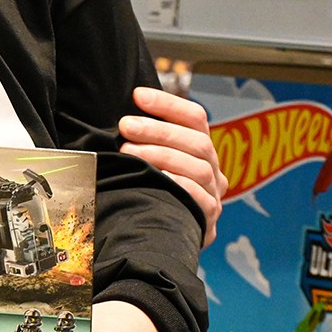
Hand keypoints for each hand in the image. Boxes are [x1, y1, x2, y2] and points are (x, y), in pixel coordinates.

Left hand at [122, 86, 224, 247]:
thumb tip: (118, 112)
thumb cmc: (145, 189)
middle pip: (195, 142)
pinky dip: (178, 186)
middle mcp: (212, 169)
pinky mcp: (206, 219)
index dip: (168, 104)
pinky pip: (199, 199)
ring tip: (129, 151)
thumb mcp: (147, 161)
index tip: (137, 95)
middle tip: (126, 125)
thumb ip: (141, 138)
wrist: (159, 237)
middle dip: (158, 130)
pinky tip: (156, 178)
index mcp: (200, 149)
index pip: (195, 118)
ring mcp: (213, 194)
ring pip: (197, 168)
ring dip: (162, 156)